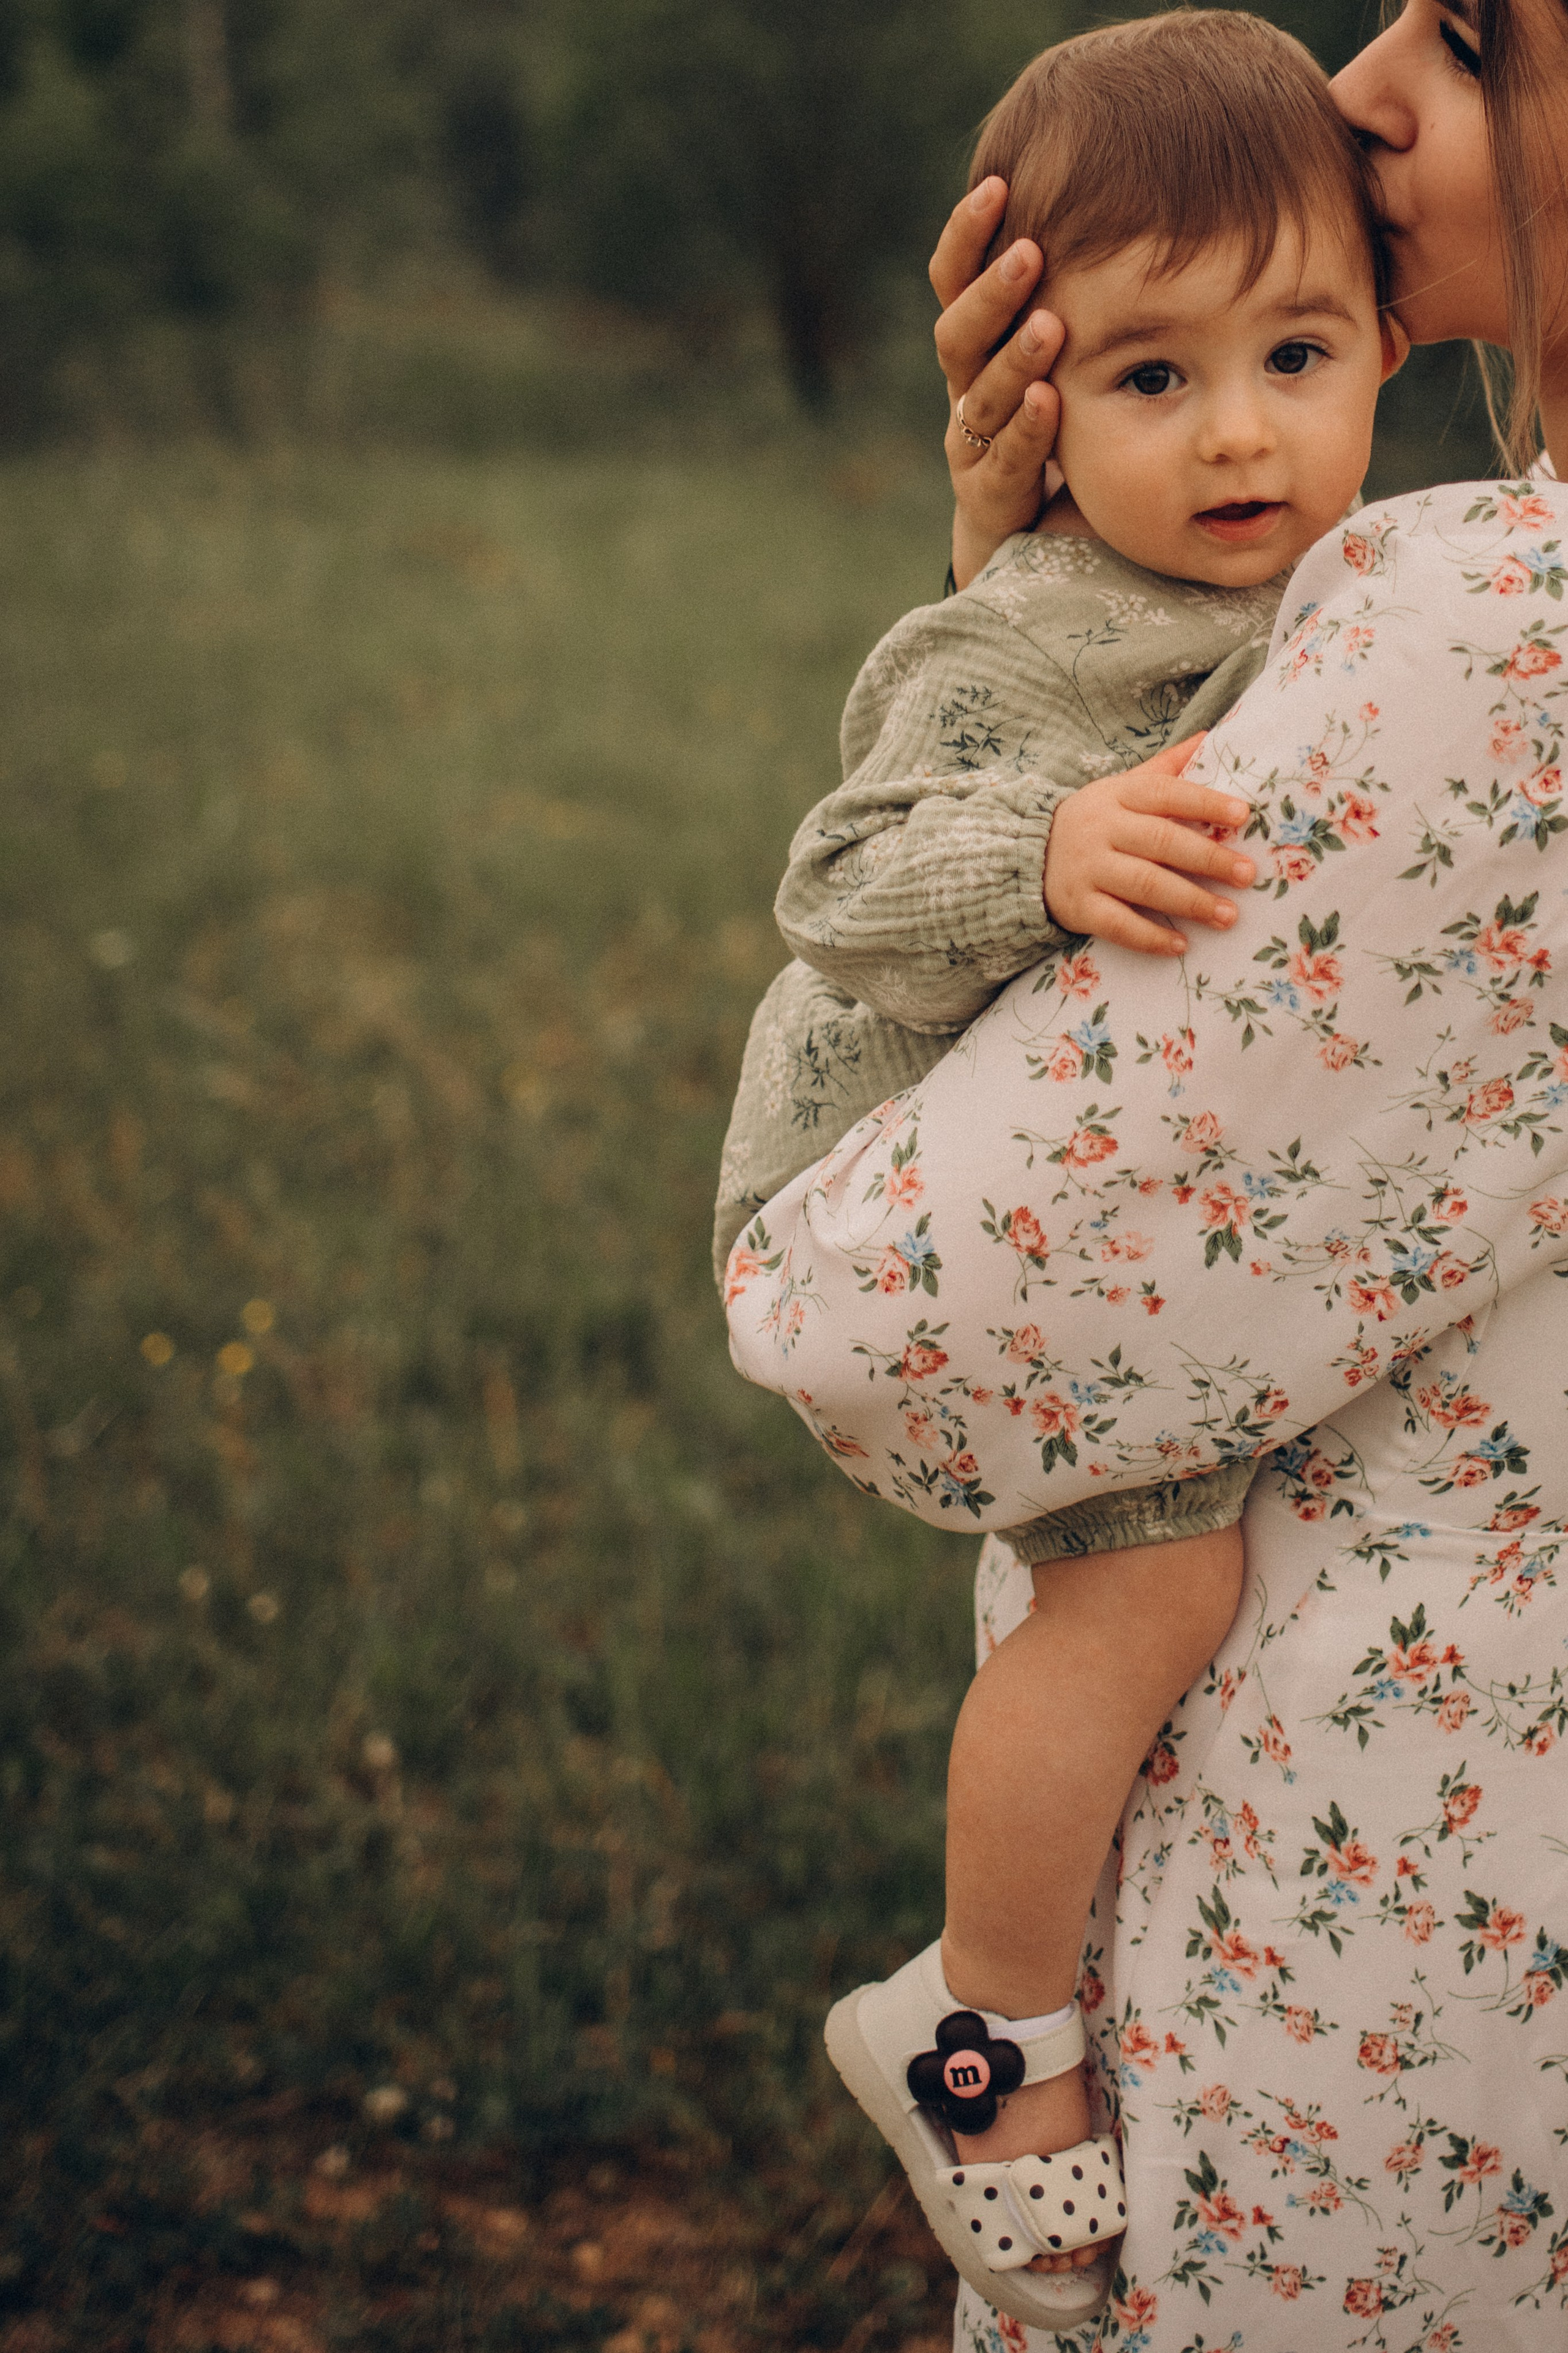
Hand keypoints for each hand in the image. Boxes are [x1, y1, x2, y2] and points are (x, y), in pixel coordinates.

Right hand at [930, 178, 1064, 588]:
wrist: (1021, 523)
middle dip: (992, 294)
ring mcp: (972, 442)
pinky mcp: (988, 493)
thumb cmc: (1048, 415)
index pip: (953, 280)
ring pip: (981, 395)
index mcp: (975, 342)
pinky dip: (1025, 428)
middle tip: (1028, 254)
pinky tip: (1046, 400)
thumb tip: (1118, 187)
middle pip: (958, 334)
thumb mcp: (1054, 348)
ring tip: (1049, 326)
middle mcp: (964, 387)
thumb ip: (1066, 288)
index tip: (998, 185)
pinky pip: (1004, 458)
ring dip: (1014, 357)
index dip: (967, 235)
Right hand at [1043, 737, 1255, 956]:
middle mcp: (1102, 829)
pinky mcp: (1078, 907)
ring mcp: (1088, 869)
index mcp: (1118, 795)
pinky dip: (1150, 937)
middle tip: (1247, 874)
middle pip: (1161, 841)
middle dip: (1208, 859)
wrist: (1027, 856)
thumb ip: (1165, 768)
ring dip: (1190, 902)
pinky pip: (1117, 924)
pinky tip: (1180, 945)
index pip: (1165, 793)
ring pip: (1144, 885)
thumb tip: (1209, 737)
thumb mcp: (1121, 788)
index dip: (1204, 803)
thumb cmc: (1094, 822)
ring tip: (1227, 915)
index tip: (1242, 816)